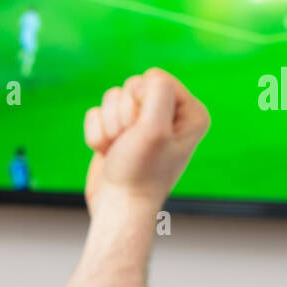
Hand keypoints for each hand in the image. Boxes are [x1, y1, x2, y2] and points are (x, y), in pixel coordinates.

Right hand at [83, 68, 208, 214]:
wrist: (119, 208)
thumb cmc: (141, 173)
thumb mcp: (155, 130)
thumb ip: (158, 92)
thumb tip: (148, 78)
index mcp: (190, 112)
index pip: (156, 78)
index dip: (142, 102)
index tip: (147, 132)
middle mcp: (169, 114)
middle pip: (132, 85)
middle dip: (124, 116)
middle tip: (132, 144)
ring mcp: (141, 123)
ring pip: (111, 97)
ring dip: (109, 126)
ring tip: (120, 150)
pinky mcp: (118, 131)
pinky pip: (96, 113)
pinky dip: (96, 134)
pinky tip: (108, 153)